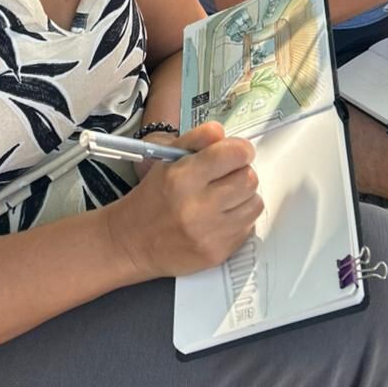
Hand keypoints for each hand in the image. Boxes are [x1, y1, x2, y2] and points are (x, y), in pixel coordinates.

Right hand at [104, 122, 261, 279]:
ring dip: (243, 198)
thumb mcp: (167, 160)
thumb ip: (197, 139)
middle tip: (228, 176)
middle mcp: (197, 207)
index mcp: (183, 177)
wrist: (132, 242)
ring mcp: (209, 233)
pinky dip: (239, 220)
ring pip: (255, 203)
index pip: (234, 154)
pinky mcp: (218, 253)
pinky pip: (248, 227)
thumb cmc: (152, 198)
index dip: (240, 150)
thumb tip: (222, 132)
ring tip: (224, 198)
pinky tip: (220, 218)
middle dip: (241, 173)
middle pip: (249, 178)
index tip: (237, 153)